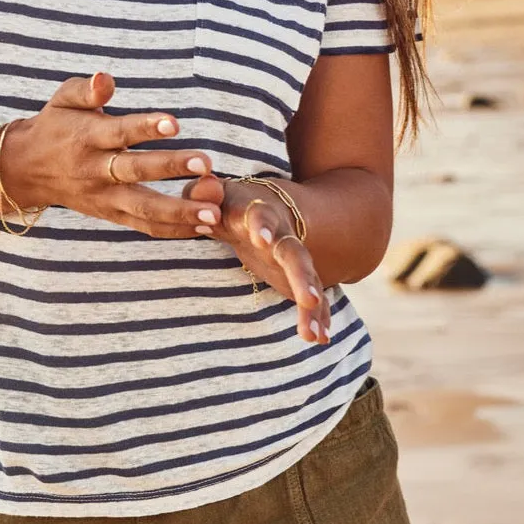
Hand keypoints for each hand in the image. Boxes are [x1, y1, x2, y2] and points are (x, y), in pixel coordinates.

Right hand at [0, 73, 222, 237]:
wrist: (27, 169)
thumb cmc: (56, 126)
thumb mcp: (63, 99)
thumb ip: (87, 90)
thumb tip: (106, 78)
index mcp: (87, 138)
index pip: (119, 133)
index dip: (146, 128)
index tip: (175, 123)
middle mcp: (96, 171)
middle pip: (135, 172)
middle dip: (171, 168)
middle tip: (206, 163)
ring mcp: (104, 198)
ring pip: (143, 209)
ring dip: (179, 212)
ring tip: (212, 212)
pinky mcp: (111, 215)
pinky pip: (145, 227)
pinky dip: (174, 230)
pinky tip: (204, 227)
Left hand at [182, 174, 330, 344]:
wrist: (262, 203)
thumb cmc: (228, 202)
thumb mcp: (214, 194)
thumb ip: (203, 191)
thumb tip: (206, 186)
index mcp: (256, 212)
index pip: (259, 216)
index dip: (261, 225)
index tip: (261, 239)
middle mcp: (279, 234)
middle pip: (293, 252)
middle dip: (301, 275)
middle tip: (307, 298)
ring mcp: (290, 256)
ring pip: (305, 277)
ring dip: (311, 303)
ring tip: (312, 335)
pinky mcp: (294, 276)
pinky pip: (310, 297)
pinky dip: (316, 316)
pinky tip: (320, 338)